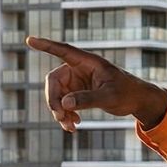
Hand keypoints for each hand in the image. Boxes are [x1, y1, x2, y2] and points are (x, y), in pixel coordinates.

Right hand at [24, 37, 166, 131]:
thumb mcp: (109, 97)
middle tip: (60, 118)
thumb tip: (65, 104)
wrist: (137, 101)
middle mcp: (79, 69)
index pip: (63, 51)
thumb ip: (87, 99)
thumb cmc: (127, 92)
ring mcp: (77, 81)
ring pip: (57, 95)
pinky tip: (74, 126)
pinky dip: (65, 115)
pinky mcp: (78, 93)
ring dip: (60, 112)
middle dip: (54, 101)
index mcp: (88, 62)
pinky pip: (63, 103)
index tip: (29, 39)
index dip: (46, 45)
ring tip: (70, 127)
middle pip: (54, 82)